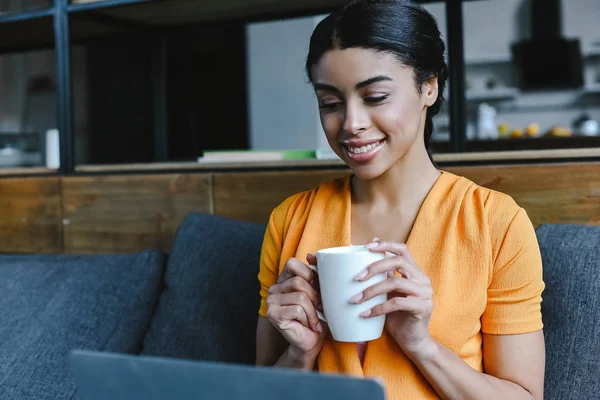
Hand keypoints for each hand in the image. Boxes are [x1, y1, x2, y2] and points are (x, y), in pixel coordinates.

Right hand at [266, 254, 327, 358]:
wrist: (313, 342)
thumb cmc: (318, 316)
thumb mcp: (320, 291)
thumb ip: (315, 274)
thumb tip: (311, 255)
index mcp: (284, 280)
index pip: (292, 263)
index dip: (308, 273)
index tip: (317, 288)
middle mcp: (274, 288)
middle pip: (299, 281)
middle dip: (315, 296)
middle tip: (320, 309)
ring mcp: (271, 301)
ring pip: (300, 296)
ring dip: (313, 310)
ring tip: (314, 319)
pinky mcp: (273, 314)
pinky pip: (297, 309)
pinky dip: (308, 318)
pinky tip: (308, 325)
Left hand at [351, 240, 433, 357]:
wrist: (413, 342)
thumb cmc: (397, 317)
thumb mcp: (388, 294)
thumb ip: (383, 277)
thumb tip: (367, 255)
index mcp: (415, 272)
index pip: (402, 250)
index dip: (386, 245)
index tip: (366, 247)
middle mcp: (422, 279)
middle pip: (398, 262)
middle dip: (374, 267)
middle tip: (356, 278)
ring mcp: (425, 293)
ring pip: (395, 282)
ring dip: (372, 290)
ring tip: (356, 299)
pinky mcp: (423, 307)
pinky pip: (396, 303)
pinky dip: (378, 308)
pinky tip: (365, 314)